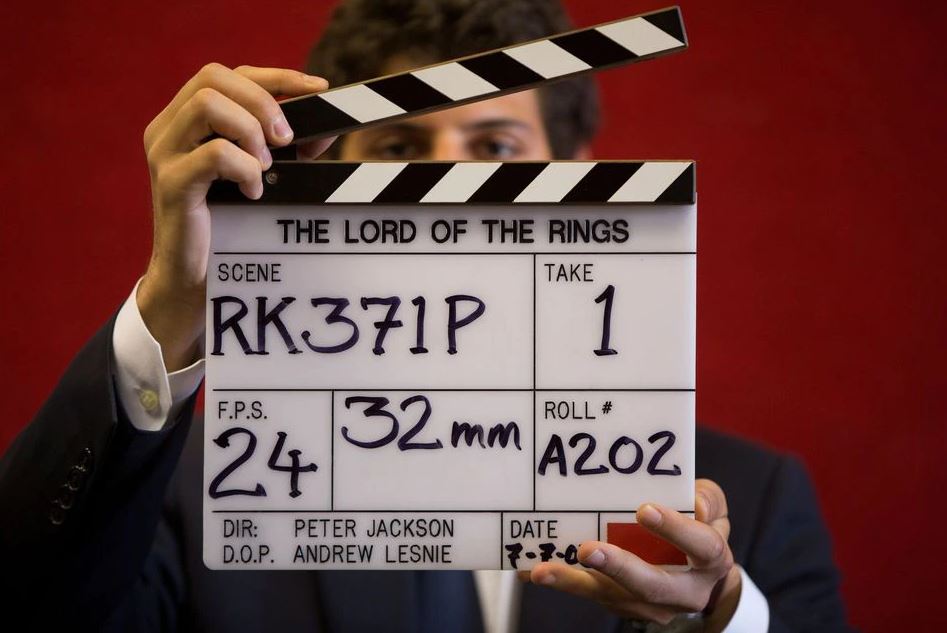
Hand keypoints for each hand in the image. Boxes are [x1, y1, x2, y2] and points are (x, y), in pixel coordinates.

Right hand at [138, 63, 333, 370]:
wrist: (194, 281)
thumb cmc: (229, 226)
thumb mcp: (263, 177)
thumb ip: (291, 149)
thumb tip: (329, 124)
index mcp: (185, 121)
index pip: (226, 74)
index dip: (275, 75)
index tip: (318, 88)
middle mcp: (167, 129)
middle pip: (213, 77)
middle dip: (262, 100)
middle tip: (288, 140)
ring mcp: (164, 154)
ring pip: (207, 103)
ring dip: (250, 129)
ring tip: (266, 165)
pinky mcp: (171, 184)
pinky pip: (212, 153)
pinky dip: (244, 168)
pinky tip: (254, 191)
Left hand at [523, 479, 740, 631]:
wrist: (696, 580)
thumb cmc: (698, 532)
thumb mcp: (713, 511)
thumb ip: (707, 499)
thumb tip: (696, 505)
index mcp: (709, 562)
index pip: (700, 547)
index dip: (676, 529)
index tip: (645, 510)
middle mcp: (681, 591)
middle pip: (649, 585)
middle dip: (617, 568)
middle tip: (589, 550)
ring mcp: (647, 604)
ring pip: (610, 596)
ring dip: (573, 583)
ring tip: (542, 571)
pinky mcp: (619, 603)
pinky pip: (588, 593)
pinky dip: (560, 581)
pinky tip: (529, 570)